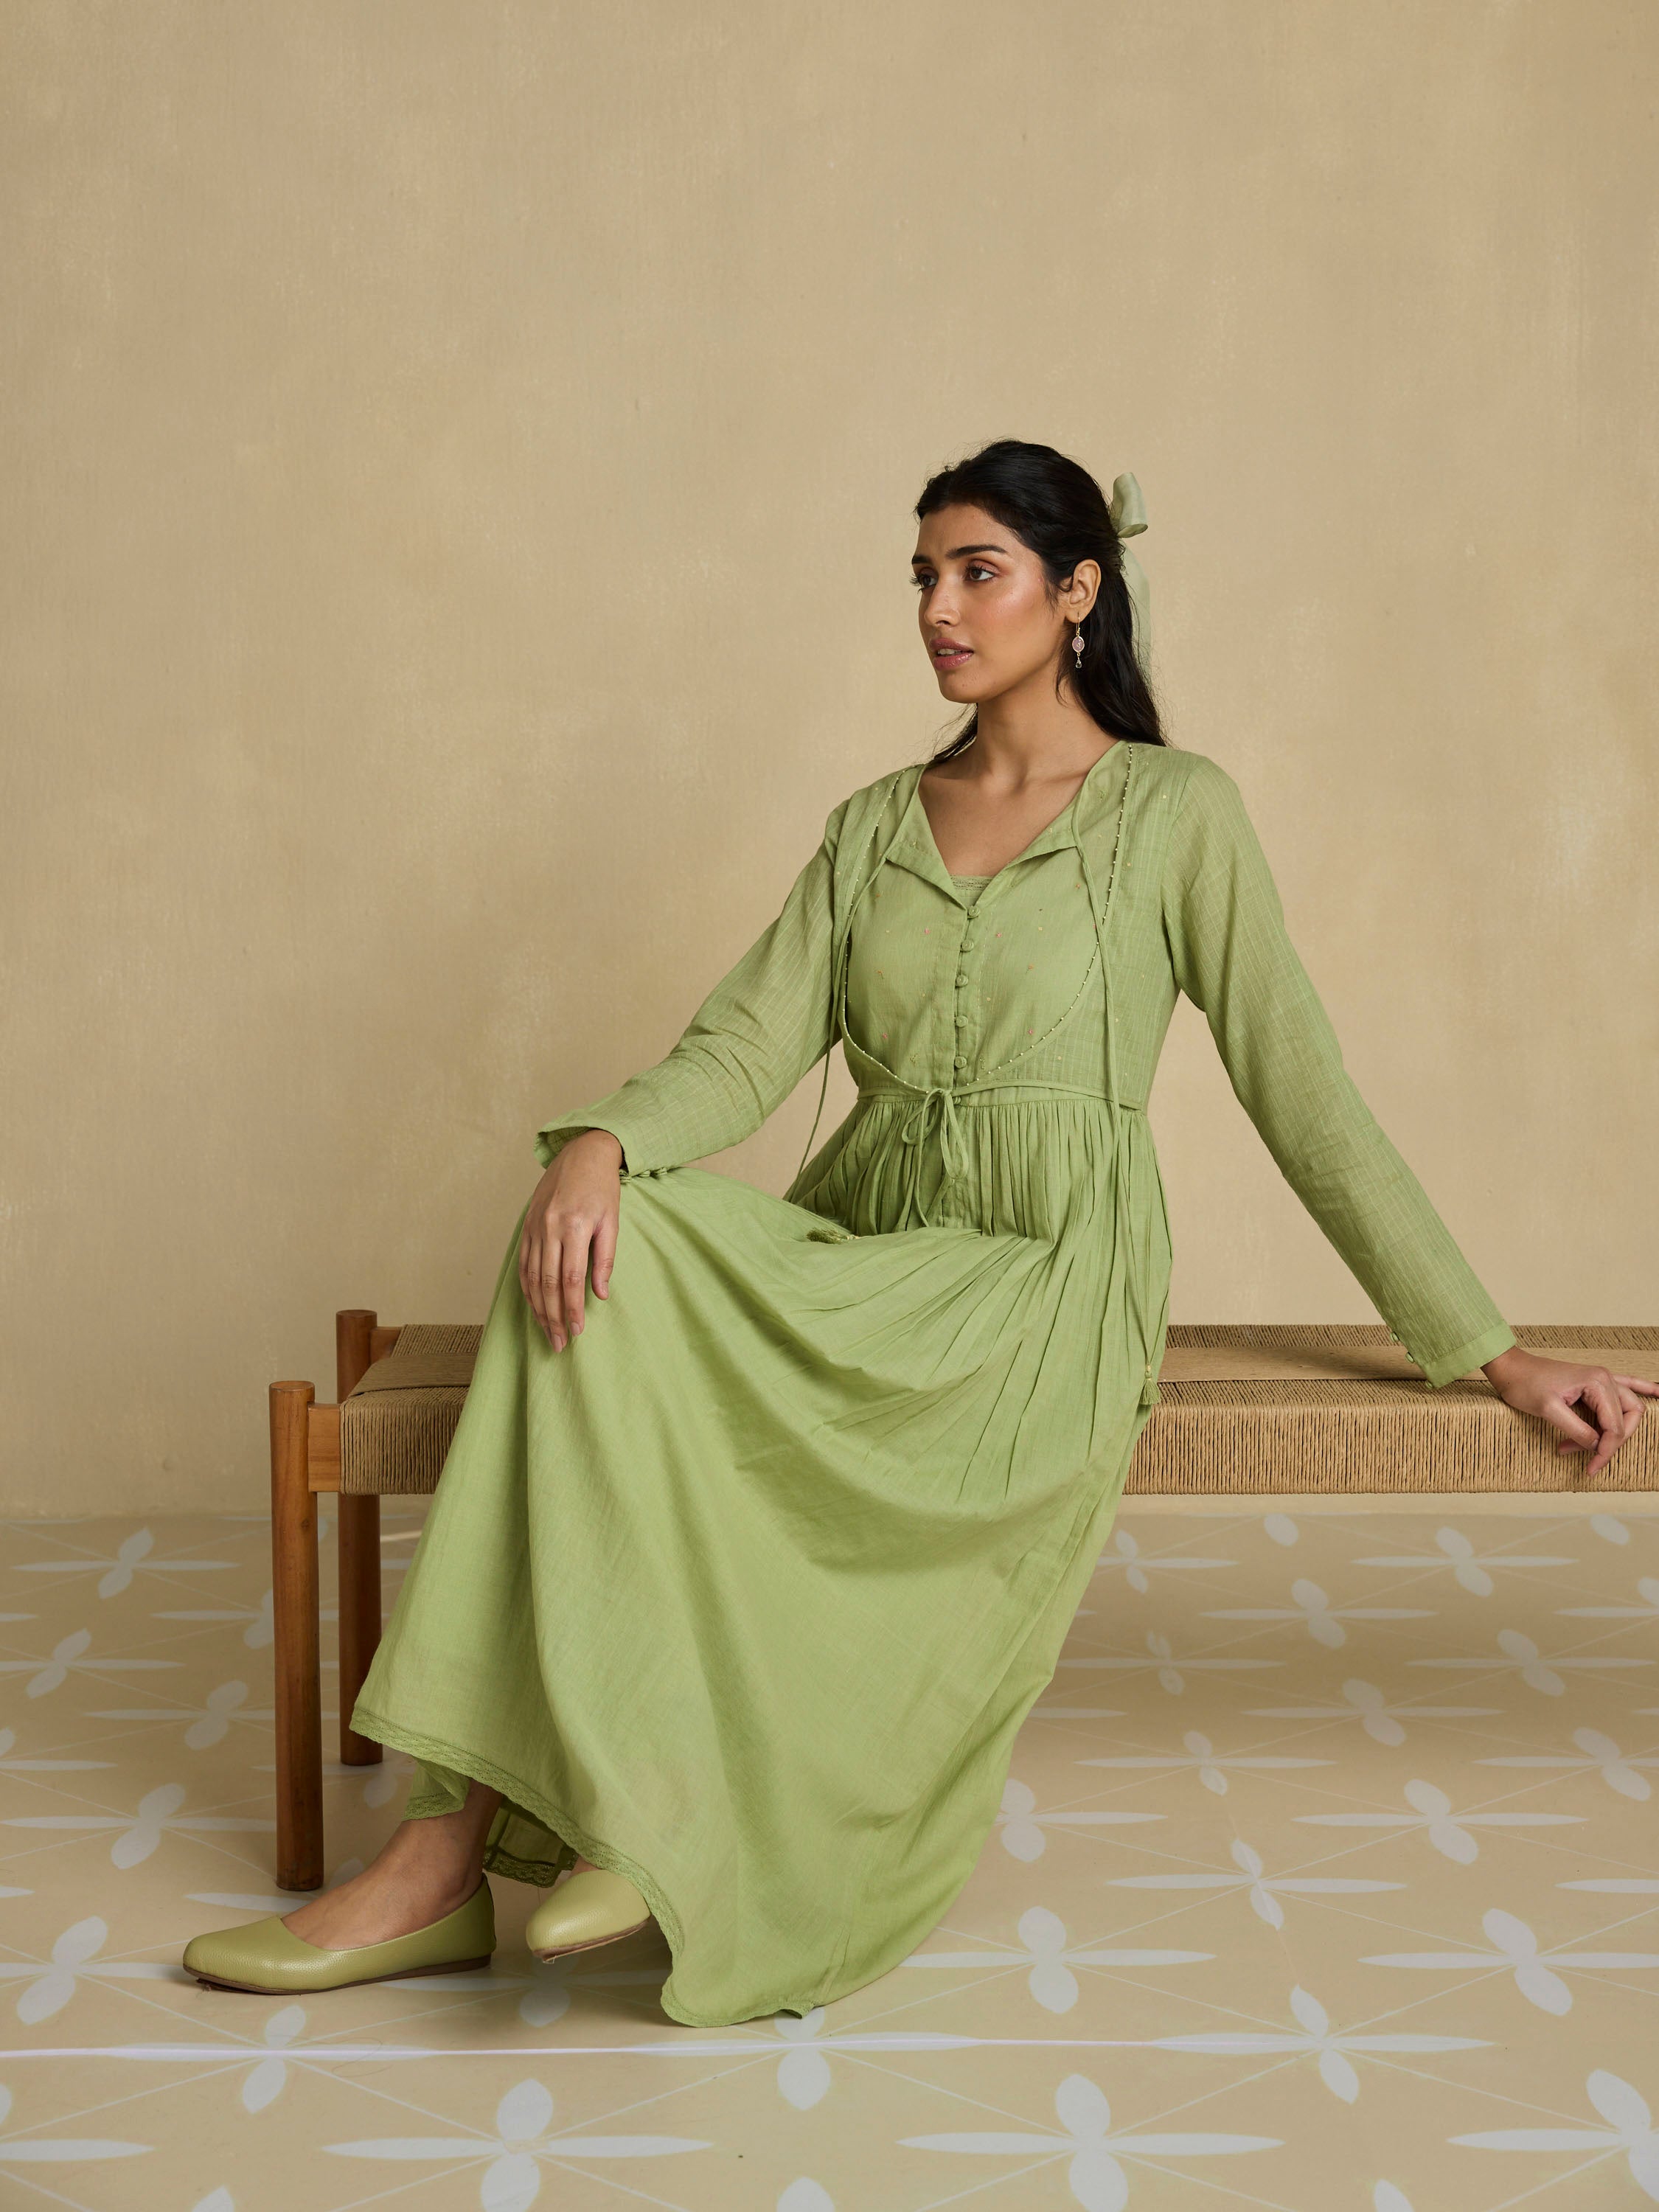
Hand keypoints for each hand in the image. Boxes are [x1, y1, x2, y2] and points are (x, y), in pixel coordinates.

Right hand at [518, 1129, 624, 1350]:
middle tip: (559, 1343)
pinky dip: (527, 1288)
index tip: (577, 1331)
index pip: (571, 1279)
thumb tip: (600, 1295)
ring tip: (546, 1332)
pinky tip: (533, 1305)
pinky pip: (523, 1263)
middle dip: (553, 1317)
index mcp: (574, 1227)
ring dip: (538, 1308)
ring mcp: (535, 1227)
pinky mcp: (527, 1226)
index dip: (572, 1308)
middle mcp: (549, 1228)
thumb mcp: (612, 1220)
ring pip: (532, 1277)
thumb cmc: (602, 1188)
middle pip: (548, 1283)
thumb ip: (605, 1258)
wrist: (581, 1154)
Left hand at [1481, 1345, 1658, 1479]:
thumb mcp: (1548, 1410)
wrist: (1510, 1368)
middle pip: (1628, 1418)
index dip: (1606, 1450)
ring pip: (1626, 1410)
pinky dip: (1643, 1389)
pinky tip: (1657, 1392)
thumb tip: (1597, 1446)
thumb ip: (1576, 1429)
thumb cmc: (1524, 1384)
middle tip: (1590, 1460)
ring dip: (1611, 1433)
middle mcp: (1604, 1378)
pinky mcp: (1593, 1383)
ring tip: (1585, 1449)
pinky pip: (1626, 1386)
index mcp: (1596, 1382)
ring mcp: (1601, 1379)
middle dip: (1611, 1443)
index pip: (1614, 1425)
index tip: (1592, 1467)